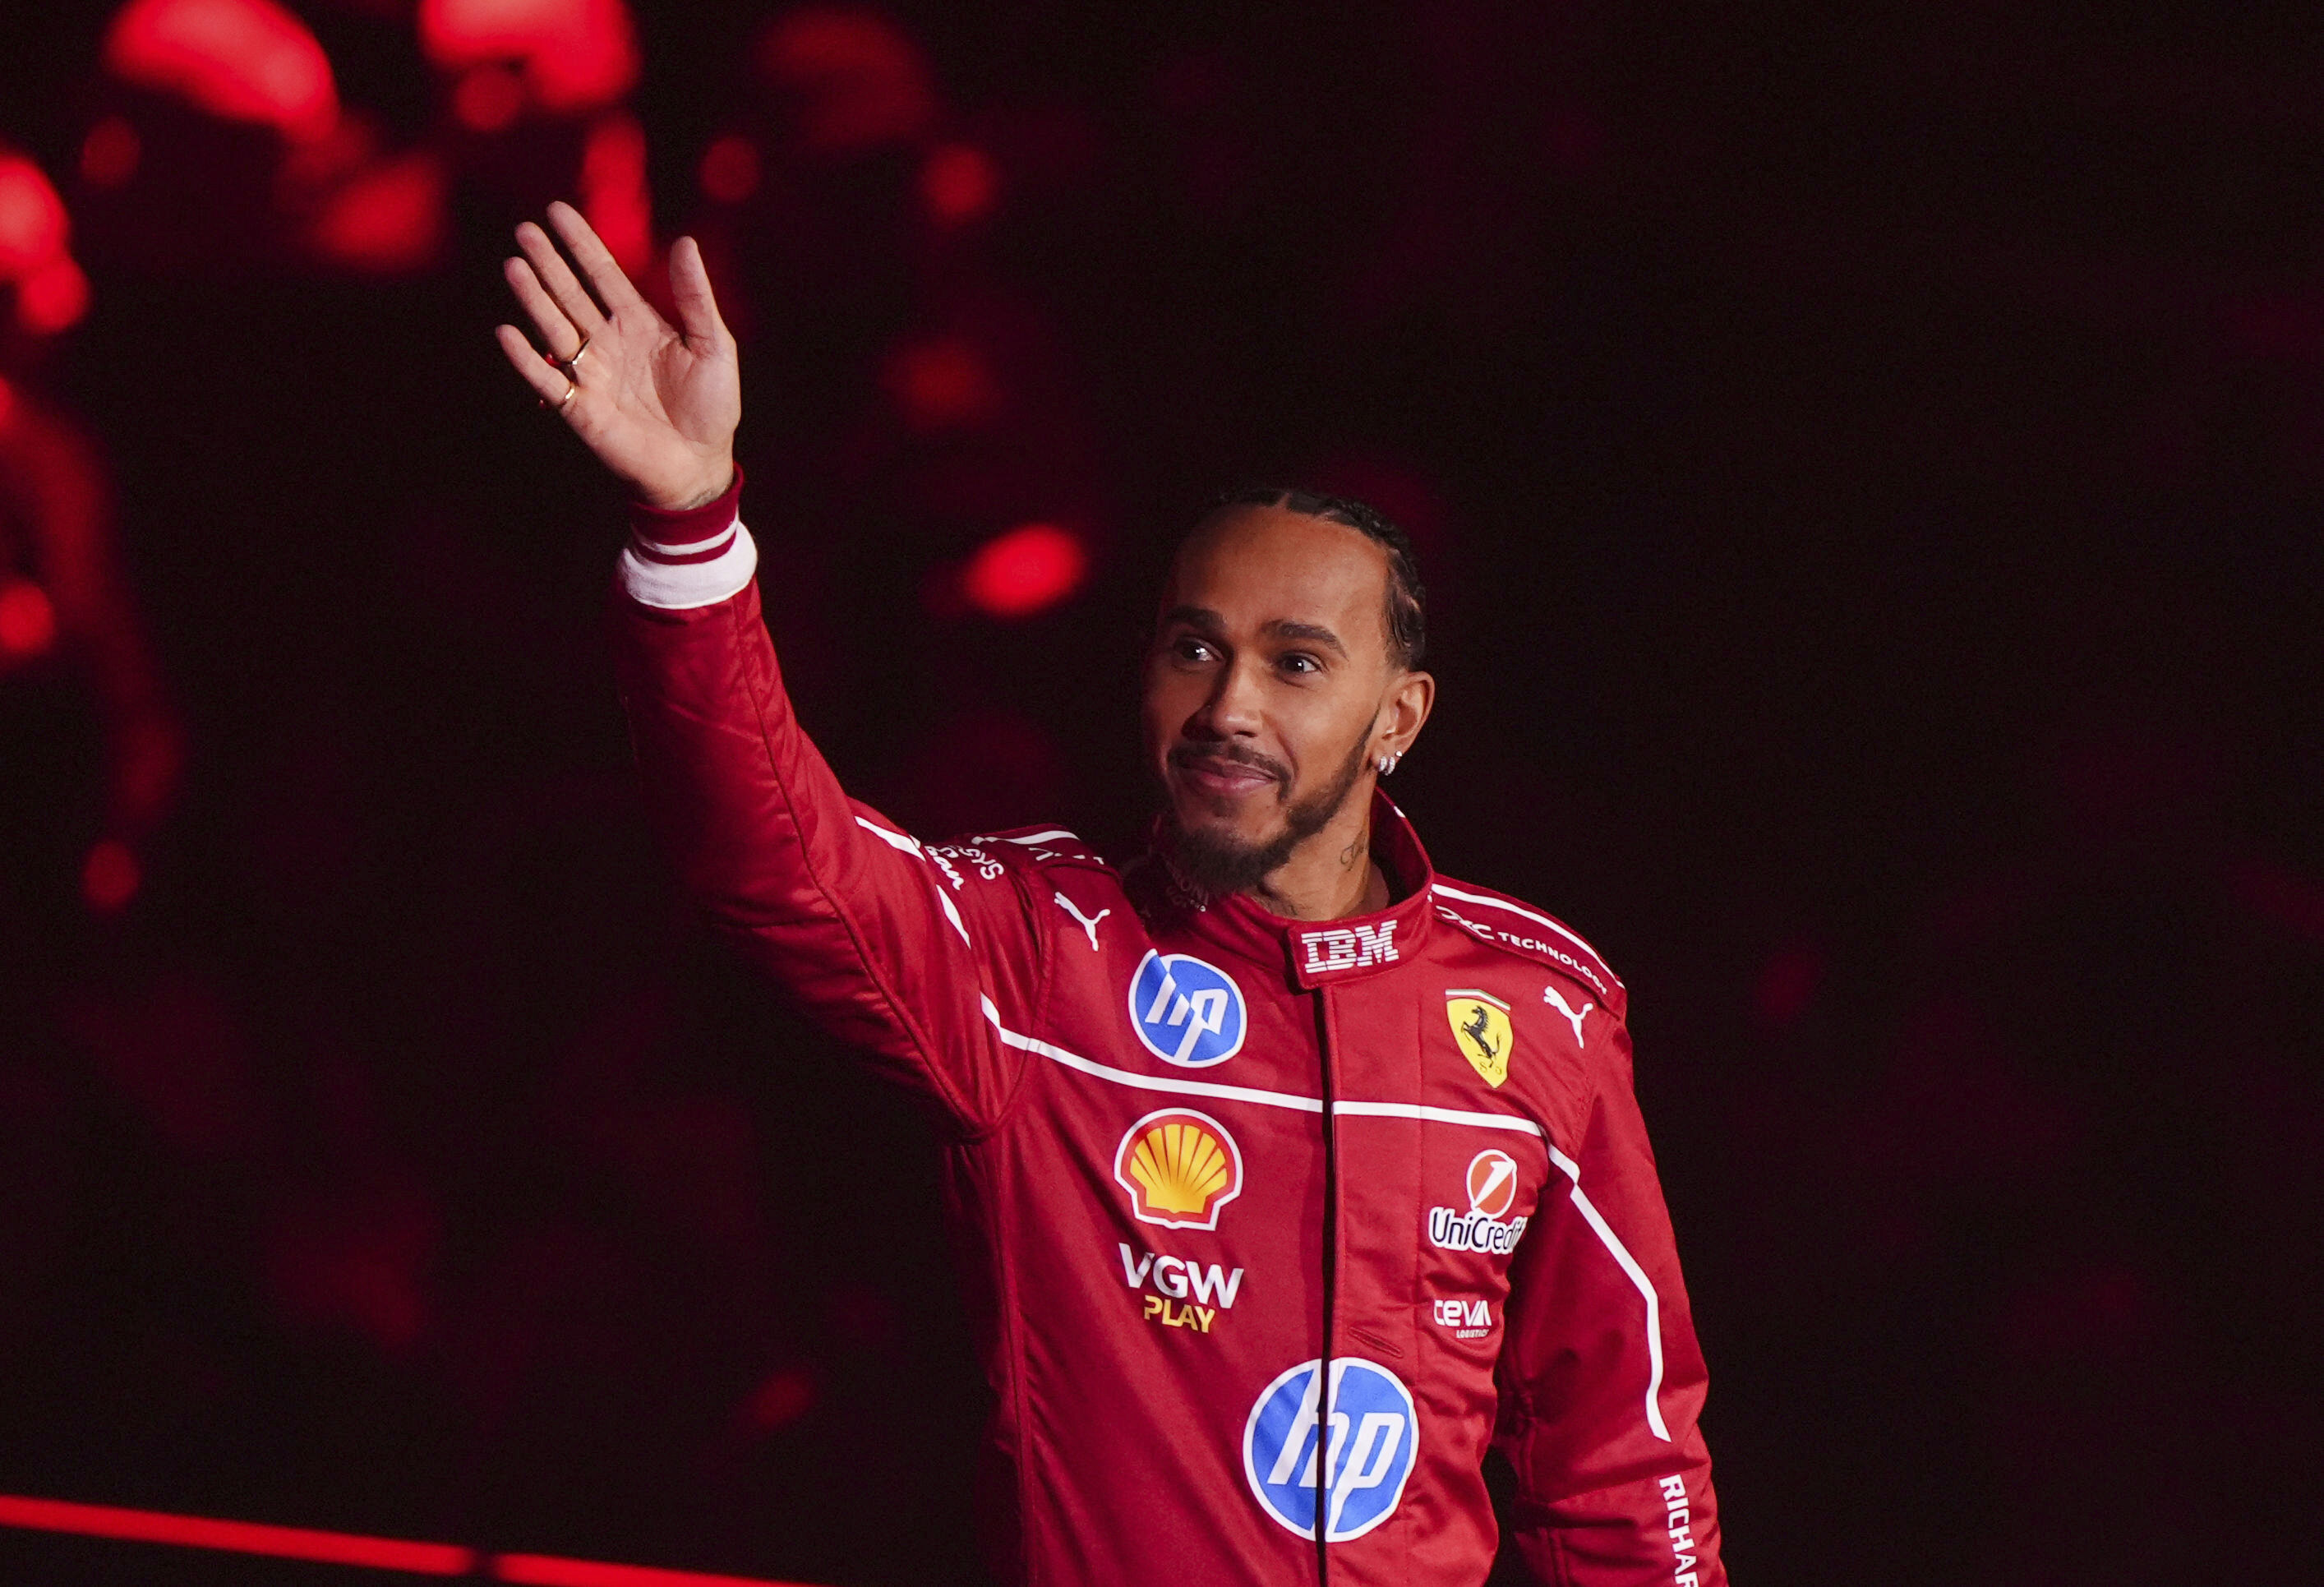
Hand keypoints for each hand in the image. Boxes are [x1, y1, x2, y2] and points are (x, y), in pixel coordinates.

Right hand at [495, 202, 738, 510]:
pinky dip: (527, 359)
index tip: (556, 210)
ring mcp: (592, 373)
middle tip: (524, 230)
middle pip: (571, 294)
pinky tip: (507, 332)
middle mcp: (608, 342)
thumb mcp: (713, 345)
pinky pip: (548, 379)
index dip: (580, 243)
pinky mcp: (581, 409)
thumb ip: (695, 297)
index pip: (602, 274)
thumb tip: (685, 241)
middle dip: (549, 263)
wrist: (701, 465)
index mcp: (638, 322)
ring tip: (514, 266)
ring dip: (534, 299)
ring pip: (555, 328)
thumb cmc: (712, 407)